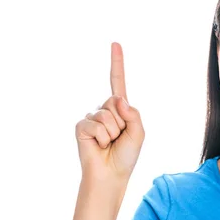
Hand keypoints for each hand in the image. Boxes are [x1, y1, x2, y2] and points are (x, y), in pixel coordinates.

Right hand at [74, 42, 144, 181]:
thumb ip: (133, 114)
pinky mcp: (81, 126)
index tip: (115, 43)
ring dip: (113, 133)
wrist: (111, 175)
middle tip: (119, 139)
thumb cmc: (126, 156)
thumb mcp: (138, 133)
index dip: (117, 62)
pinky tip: (99, 146)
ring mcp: (92, 117)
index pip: (117, 81)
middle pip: (117, 101)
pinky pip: (96, 124)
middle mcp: (104, 109)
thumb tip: (118, 100)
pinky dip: (103, 137)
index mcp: (119, 109)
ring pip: (108, 115)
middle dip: (122, 122)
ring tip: (110, 144)